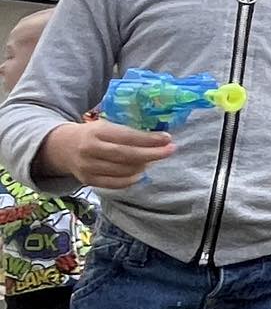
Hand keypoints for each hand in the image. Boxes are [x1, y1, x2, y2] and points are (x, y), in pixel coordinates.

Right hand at [39, 119, 175, 188]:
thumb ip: (125, 131)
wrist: (62, 147)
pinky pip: (114, 183)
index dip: (148, 139)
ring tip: (153, 159)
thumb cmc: (92, 134)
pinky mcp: (87, 180)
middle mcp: (90, 150)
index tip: (167, 138)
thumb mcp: (105, 125)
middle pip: (126, 155)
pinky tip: (140, 172)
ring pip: (122, 171)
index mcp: (95, 132)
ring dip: (143, 166)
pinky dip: (131, 179)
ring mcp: (87, 167)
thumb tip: (158, 136)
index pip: (126, 137)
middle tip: (169, 150)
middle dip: (151, 154)